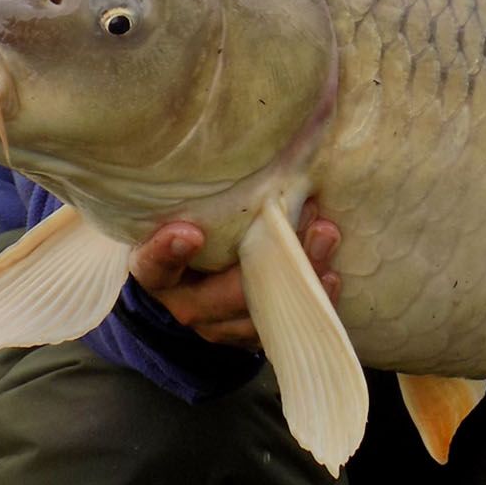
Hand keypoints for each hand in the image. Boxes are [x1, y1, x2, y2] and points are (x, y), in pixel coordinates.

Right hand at [128, 201, 341, 349]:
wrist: (193, 280)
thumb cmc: (189, 232)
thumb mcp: (180, 213)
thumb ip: (198, 197)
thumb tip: (255, 148)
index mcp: (157, 272)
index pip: (154, 266)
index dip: (167, 251)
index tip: (191, 232)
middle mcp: (187, 305)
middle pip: (222, 295)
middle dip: (267, 258)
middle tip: (305, 214)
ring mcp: (221, 326)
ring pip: (259, 314)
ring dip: (299, 277)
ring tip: (325, 238)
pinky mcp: (251, 336)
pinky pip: (283, 327)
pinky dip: (310, 301)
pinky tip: (331, 278)